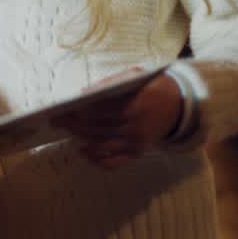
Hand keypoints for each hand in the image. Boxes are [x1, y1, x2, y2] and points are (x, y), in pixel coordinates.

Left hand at [54, 70, 183, 168]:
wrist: (182, 105)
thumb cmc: (152, 86)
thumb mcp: (134, 76)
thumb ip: (109, 84)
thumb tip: (82, 94)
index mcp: (134, 105)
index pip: (97, 112)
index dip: (76, 113)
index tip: (61, 110)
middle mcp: (136, 126)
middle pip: (95, 129)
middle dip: (72, 125)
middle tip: (56, 121)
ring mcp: (137, 142)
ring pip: (101, 145)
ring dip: (80, 140)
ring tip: (66, 132)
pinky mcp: (138, 152)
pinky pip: (115, 162)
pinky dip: (97, 160)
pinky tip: (84, 151)